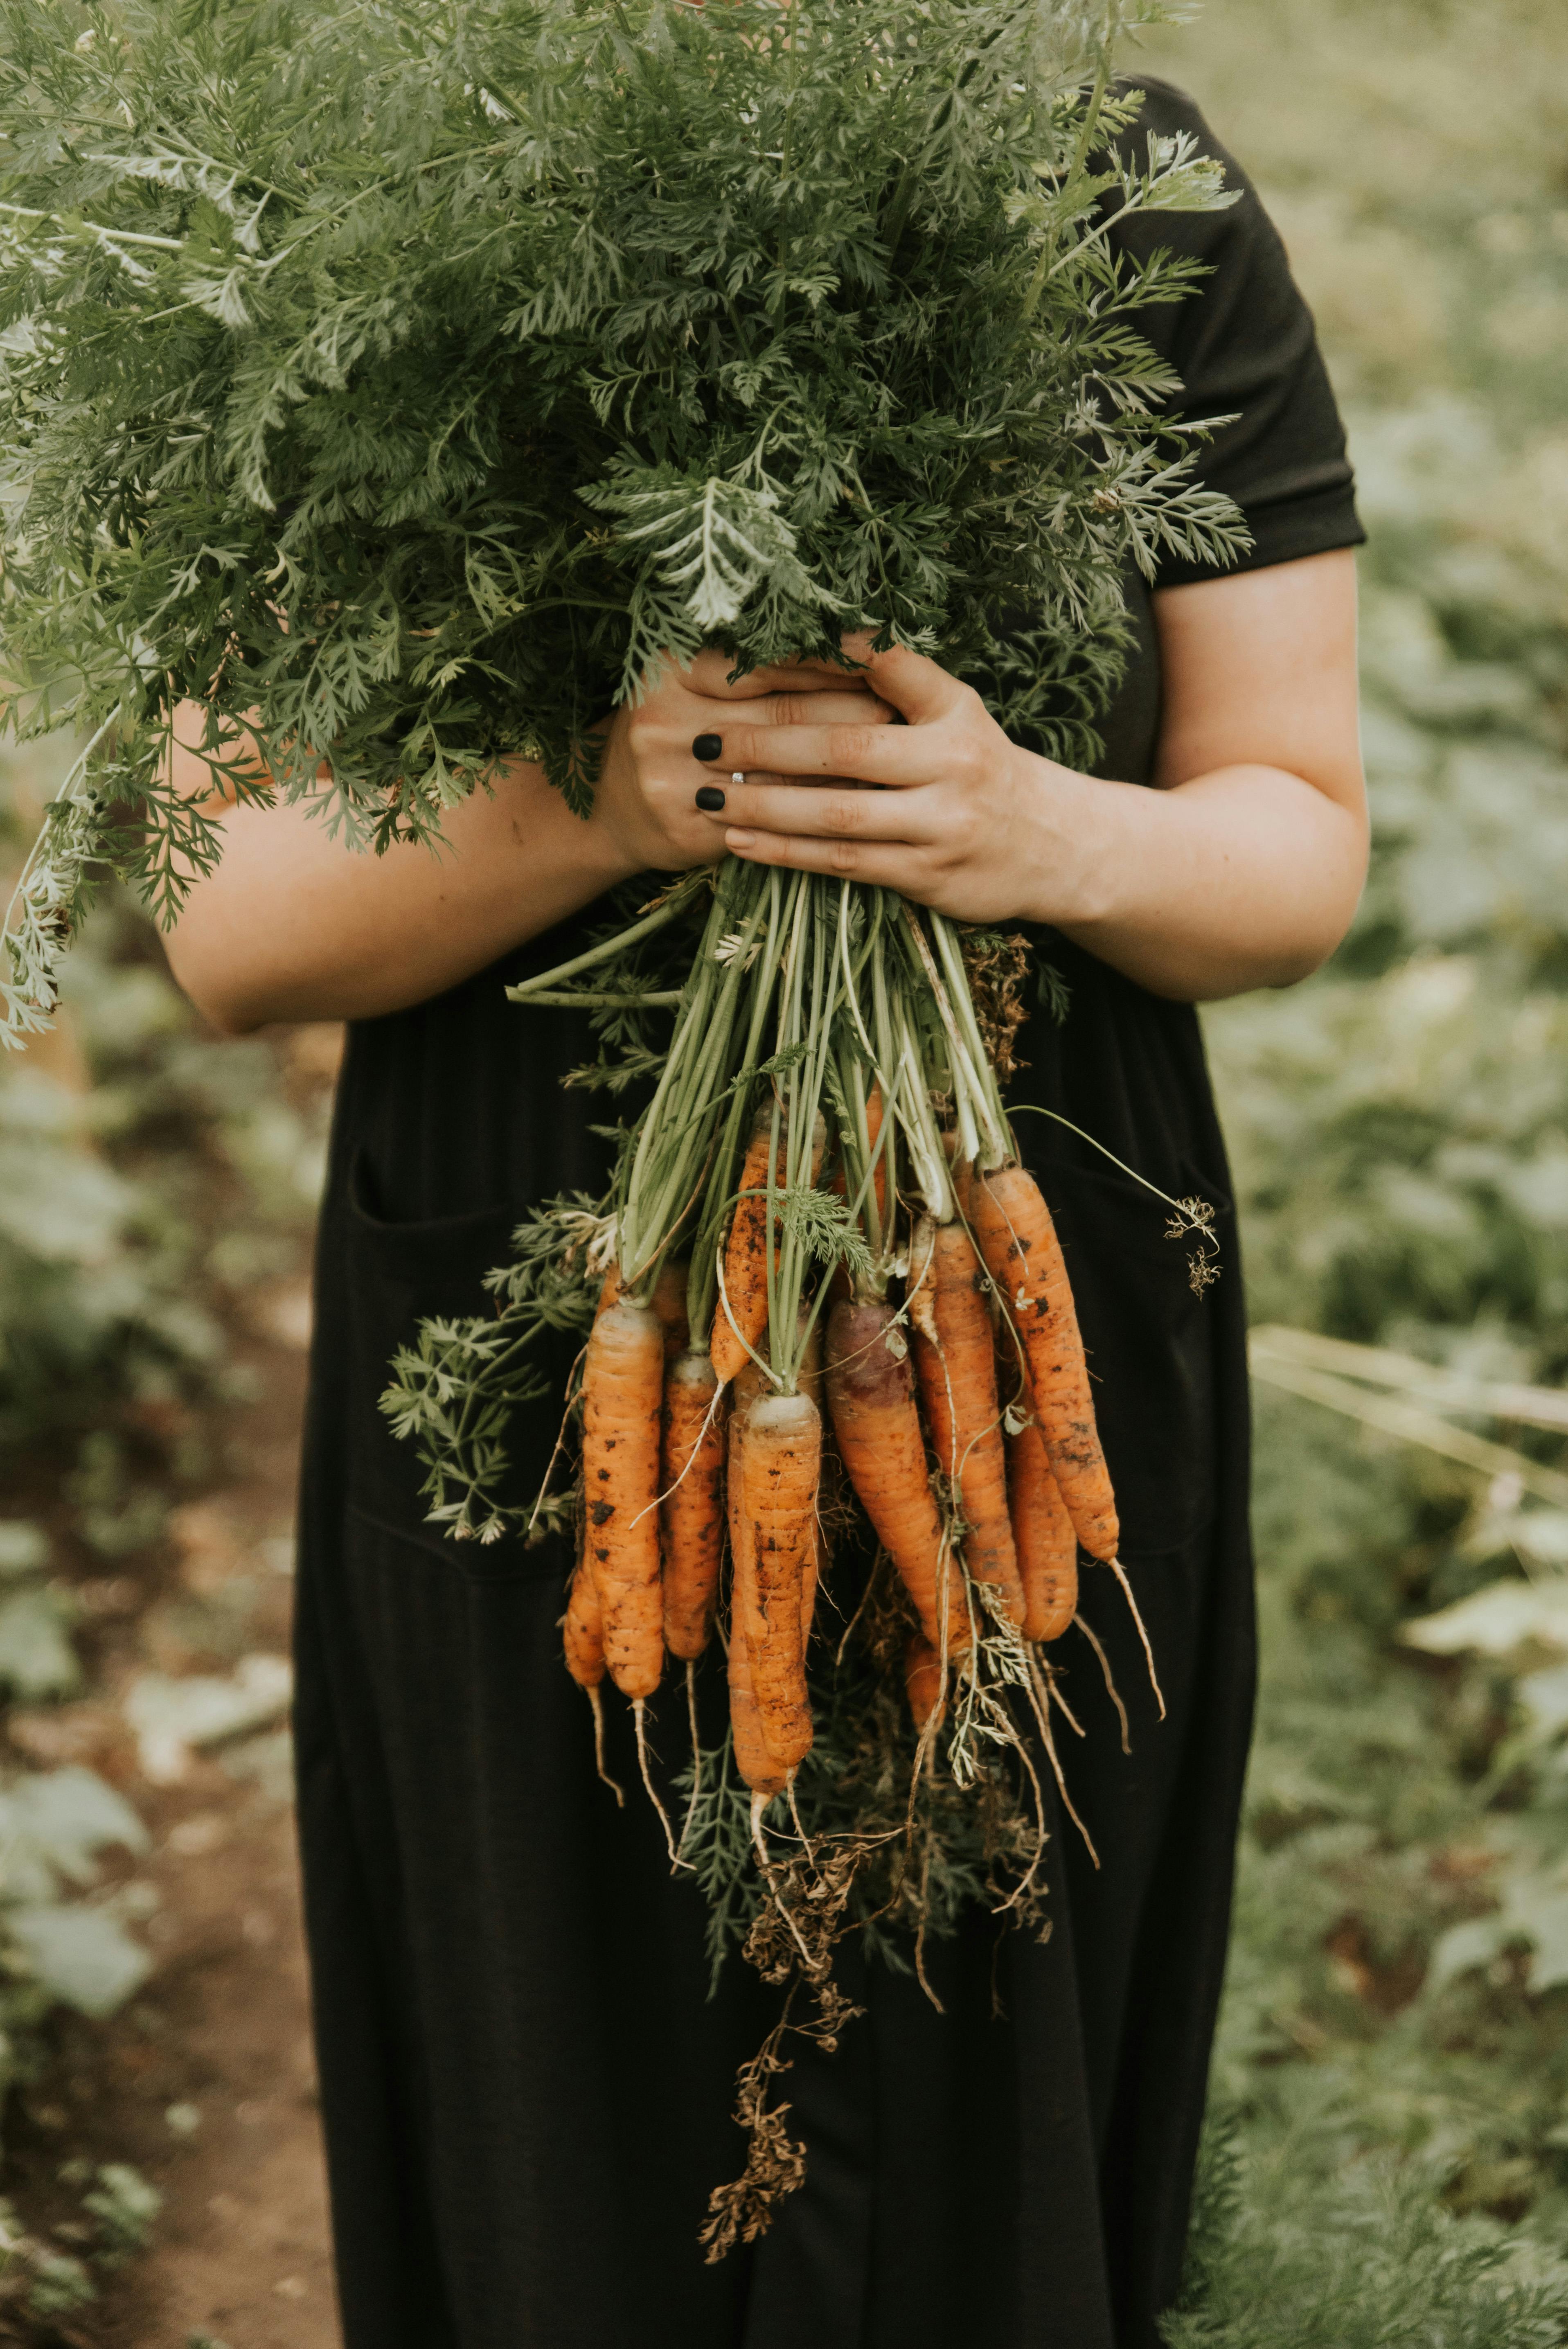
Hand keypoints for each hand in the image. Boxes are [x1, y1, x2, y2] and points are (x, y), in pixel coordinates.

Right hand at [591, 648, 897, 877]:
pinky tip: (856, 807)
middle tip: (901, 712)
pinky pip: (770, 819)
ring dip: (844, 767)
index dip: (826, 662)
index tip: (878, 664)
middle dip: (849, 713)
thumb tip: (847, 652)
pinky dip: (815, 812)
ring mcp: (671, 778)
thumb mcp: (690, 686)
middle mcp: (663, 718)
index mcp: (668, 669)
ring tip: (894, 759)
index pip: (767, 662)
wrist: (609, 813)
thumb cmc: (669, 735)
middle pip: (782, 714)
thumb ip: (748, 670)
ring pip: (782, 771)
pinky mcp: (688, 828)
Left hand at [687, 638, 1099, 924]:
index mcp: (953, 712)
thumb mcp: (954, 712)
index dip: (818, 658)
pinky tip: (742, 842)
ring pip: (837, 815)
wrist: (1053, 845)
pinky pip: (843, 864)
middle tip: (706, 740)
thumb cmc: (980, 768)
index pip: (884, 669)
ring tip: (709, 795)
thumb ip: (896, 680)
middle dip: (766, 743)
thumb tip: (823, 637)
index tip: (750, 653)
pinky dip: (787, 853)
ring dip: (764, 806)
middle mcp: (952, 765)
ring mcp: (941, 825)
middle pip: (844, 749)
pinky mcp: (927, 876)